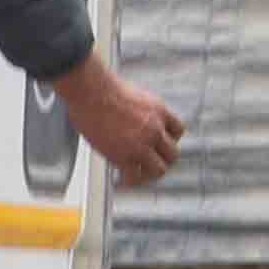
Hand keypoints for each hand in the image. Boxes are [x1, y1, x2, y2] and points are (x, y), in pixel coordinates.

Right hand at [57, 52, 184, 186]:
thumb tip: (133, 122)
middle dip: (161, 159)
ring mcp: (141, 144)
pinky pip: (135, 177)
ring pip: (159, 169)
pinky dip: (129, 180)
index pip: (178, 131)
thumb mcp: (134, 96)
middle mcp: (155, 129)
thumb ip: (140, 112)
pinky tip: (121, 178)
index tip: (159, 144)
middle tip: (149, 162)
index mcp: (159, 111)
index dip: (168, 139)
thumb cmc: (102, 88)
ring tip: (137, 174)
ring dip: (148, 173)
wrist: (91, 91)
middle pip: (173, 154)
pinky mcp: (124, 156)